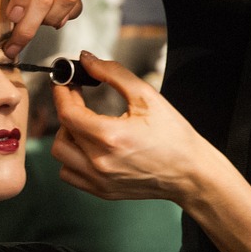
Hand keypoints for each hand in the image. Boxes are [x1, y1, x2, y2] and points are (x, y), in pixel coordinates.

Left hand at [50, 52, 211, 202]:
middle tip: (79, 98)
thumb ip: (113, 73)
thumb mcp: (147, 95)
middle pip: (61, 131)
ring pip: (60, 154)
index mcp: (111, 137)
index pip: (67, 112)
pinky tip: (87, 147)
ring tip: (85, 124)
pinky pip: (69, 174)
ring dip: (66, 135)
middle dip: (67, 109)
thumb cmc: (173, 136)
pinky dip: (71, 158)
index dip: (62, 93)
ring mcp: (99, 180)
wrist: (190, 172)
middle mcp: (100, 162)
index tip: (64, 83)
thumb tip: (87, 60)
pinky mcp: (101, 191)